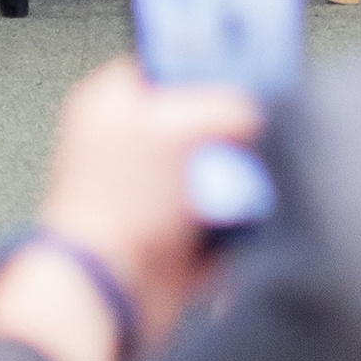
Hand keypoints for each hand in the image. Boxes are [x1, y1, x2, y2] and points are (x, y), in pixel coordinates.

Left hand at [0, 58, 263, 360]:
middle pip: (200, 124)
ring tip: (244, 190)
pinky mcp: (169, 239)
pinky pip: (219, 222)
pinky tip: (239, 227)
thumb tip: (255, 107)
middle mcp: (126, 145)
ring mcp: (148, 194)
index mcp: (112, 102)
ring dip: (236, 185)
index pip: (170, 65)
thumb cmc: (114, 208)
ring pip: (214, 175)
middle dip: (232, 137)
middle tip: (253, 141)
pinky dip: (235, 227)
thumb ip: (224, 106)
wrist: (105, 295)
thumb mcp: (179, 130)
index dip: (212, 69)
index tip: (250, 74)